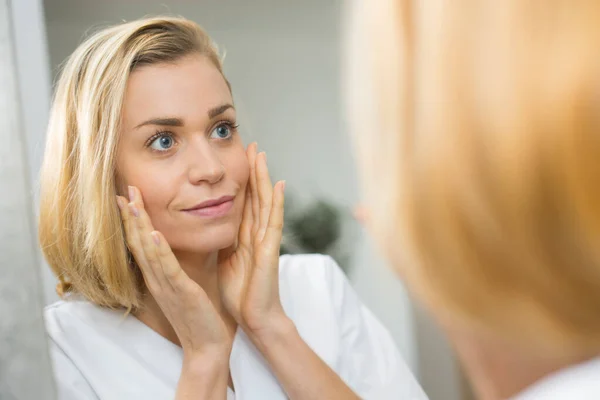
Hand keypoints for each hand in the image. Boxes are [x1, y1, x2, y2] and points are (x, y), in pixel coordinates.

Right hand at [117, 186, 230, 359]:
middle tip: (125, 190)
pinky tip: (154, 234)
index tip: (127, 197)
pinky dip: (159, 251)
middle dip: (132, 216)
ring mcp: (166, 286)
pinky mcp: (181, 292)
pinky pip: (167, 268)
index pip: (141, 243)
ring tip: (133, 203)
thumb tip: (171, 248)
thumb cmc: (197, 316)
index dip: (133, 220)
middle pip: (138, 242)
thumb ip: (174, 268)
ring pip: (148, 251)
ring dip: (140, 226)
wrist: (206, 346)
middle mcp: (156, 279)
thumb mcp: (182, 286)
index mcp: (157, 276)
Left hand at [218, 143, 288, 338]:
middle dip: (254, 171)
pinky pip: (274, 222)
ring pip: (266, 203)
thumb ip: (223, 243)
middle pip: (256, 196)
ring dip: (264, 178)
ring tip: (262, 155)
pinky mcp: (270, 251)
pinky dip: (278, 203)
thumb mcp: (226, 262)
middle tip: (252, 146)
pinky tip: (278, 184)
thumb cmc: (241, 294)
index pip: (244, 202)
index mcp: (244, 238)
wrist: (255, 318)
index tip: (237, 159)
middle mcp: (257, 235)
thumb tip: (210, 228)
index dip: (242, 180)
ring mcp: (266, 241)